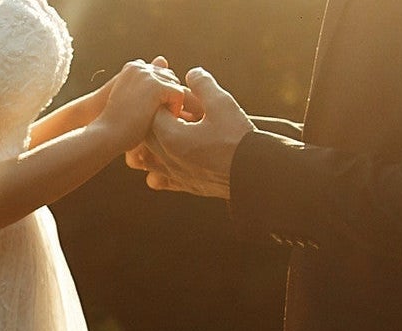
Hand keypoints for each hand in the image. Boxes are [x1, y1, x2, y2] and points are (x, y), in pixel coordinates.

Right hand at [87, 58, 193, 152]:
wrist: (107, 134)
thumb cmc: (118, 121)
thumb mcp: (133, 98)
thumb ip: (148, 83)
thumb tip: (162, 59)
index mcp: (132, 67)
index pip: (160, 75)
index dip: (159, 95)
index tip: (149, 112)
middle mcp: (140, 66)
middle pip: (170, 78)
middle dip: (167, 97)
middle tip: (157, 118)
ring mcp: (148, 75)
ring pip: (175, 86)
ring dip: (171, 103)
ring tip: (159, 120)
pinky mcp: (157, 86)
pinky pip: (179, 95)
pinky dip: (175, 109)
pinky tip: (162, 122)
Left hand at [126, 68, 252, 199]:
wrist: (255, 173)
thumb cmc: (239, 137)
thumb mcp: (222, 103)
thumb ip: (203, 84)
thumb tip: (191, 73)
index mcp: (171, 136)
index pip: (153, 112)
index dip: (164, 100)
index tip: (176, 94)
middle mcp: (167, 158)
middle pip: (145, 134)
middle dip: (156, 118)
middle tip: (173, 108)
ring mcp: (173, 174)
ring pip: (146, 159)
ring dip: (151, 143)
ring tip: (167, 131)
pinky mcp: (183, 185)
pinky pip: (158, 179)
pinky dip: (156, 169)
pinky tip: (170, 157)